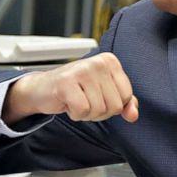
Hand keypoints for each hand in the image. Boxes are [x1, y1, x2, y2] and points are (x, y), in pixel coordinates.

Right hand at [2, 53, 138, 124]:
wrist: (43, 89)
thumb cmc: (76, 90)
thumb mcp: (104, 93)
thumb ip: (124, 103)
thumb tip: (133, 115)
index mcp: (110, 61)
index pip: (126, 97)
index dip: (112, 105)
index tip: (97, 97)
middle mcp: (98, 62)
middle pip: (114, 106)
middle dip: (99, 112)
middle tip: (84, 100)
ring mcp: (82, 70)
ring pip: (99, 110)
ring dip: (86, 113)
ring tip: (76, 101)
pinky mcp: (66, 82)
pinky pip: (82, 111)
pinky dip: (75, 114)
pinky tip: (68, 103)